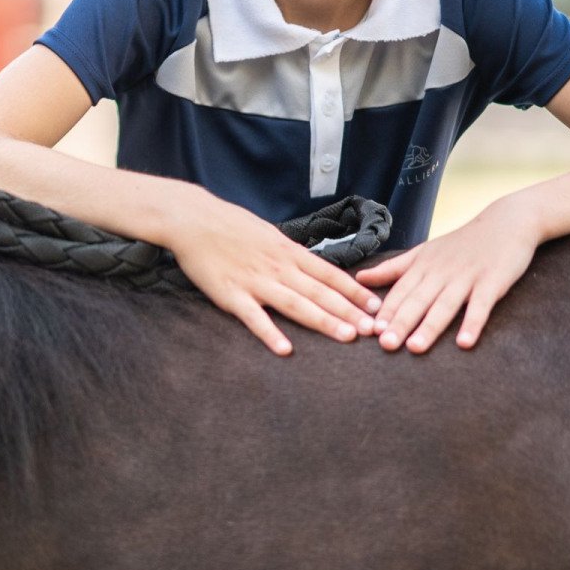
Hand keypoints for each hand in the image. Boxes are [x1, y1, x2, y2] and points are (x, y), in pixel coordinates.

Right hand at [168, 192, 381, 355]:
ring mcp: (255, 281)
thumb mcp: (269, 234)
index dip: (354, 291)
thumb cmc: (231, 225)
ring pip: (296, 304)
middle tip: (373, 329)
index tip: (375, 306)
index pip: (330, 274)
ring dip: (323, 321)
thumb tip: (312, 268)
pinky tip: (286, 350)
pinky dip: (270, 333)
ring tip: (346, 337)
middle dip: (349, 311)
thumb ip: (290, 254)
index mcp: (288, 252)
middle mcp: (278, 267)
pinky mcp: (231, 294)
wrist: (194, 219)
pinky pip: (254, 317)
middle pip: (320, 292)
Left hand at [354, 198, 538, 352]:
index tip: (369, 330)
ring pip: (445, 304)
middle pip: (419, 300)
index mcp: (424, 265)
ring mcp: (467, 276)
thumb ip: (394, 267)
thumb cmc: (462, 242)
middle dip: (401, 322)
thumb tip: (360, 277)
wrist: (505, 222)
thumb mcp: (424, 251)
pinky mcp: (492, 282)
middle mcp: (442, 271)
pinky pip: (481, 306)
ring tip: (415, 348)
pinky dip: (473, 323)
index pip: (401, 291)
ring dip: (430, 326)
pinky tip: (465, 342)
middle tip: (385, 345)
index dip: (386, 310)